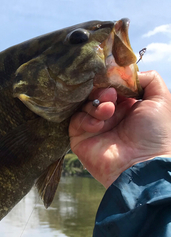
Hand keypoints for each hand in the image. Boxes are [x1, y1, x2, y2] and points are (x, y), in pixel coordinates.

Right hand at [69, 71, 170, 187]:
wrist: (142, 164)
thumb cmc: (155, 134)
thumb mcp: (161, 99)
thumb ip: (149, 79)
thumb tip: (128, 73)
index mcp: (127, 105)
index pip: (112, 84)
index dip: (112, 79)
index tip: (114, 78)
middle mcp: (110, 114)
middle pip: (96, 91)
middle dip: (102, 89)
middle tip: (111, 95)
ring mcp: (94, 126)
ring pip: (85, 103)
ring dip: (96, 103)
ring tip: (108, 111)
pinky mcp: (80, 138)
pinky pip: (76, 120)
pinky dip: (86, 118)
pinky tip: (99, 125)